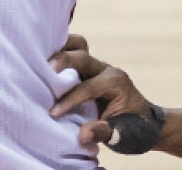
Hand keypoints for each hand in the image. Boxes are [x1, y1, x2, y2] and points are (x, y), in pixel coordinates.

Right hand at [49, 34, 155, 149]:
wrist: (143, 124)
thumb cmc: (133, 130)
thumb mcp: (122, 135)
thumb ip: (103, 132)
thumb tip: (82, 135)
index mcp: (116, 83)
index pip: (88, 87)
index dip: (69, 100)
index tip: (53, 113)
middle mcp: (107, 69)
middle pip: (82, 57)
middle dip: (63, 62)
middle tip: (43, 69)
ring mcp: (97, 66)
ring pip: (78, 46)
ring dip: (59, 49)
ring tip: (38, 57)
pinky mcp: (89, 68)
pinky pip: (73, 52)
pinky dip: (59, 52)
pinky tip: (42, 59)